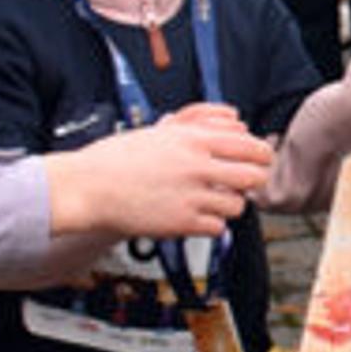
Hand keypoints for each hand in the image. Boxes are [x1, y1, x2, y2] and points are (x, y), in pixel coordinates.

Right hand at [44, 114, 273, 238]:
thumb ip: (201, 125)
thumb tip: (237, 123)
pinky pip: (219, 228)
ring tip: (214, 201)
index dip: (262, 156)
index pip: (250, 146)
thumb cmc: (119, 158)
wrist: (88, 187)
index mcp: (193, 140)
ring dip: (230, 204)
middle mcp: (197, 166)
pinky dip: (212, 224)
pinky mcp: (182, 223)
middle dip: (254, 182)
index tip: (261, 161)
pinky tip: (198, 216)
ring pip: (238, 205)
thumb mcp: (161, 131)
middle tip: (245, 184)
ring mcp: (191, 196)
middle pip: (254, 177)